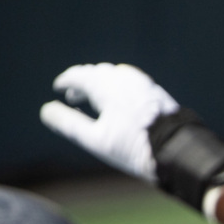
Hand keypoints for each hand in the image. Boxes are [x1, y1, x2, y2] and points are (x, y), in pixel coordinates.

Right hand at [40, 63, 178, 181]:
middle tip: (74, 96)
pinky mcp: (154, 91)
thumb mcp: (96, 139)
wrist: (176, 150)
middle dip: (83, 82)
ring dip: (101, 84)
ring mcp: (142, 83)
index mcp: (106, 86)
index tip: (59, 88)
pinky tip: (120, 102)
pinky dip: (118, 87)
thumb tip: (47, 110)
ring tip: (96, 100)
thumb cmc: (134, 147)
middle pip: (97, 73)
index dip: (66, 81)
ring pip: (115, 76)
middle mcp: (124, 78)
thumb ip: (69, 123)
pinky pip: (131, 81)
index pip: (79, 75)